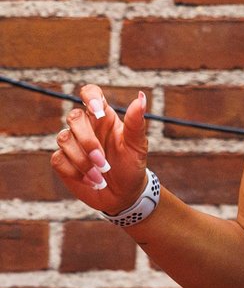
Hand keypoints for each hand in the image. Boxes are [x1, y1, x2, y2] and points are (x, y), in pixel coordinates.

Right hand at [51, 85, 149, 216]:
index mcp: (104, 118)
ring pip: (64, 139)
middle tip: (104, 162)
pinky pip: (58, 159)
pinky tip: (91, 180)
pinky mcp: (63, 161)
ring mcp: (72, 143)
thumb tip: (141, 98)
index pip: (90, 93)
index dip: (89, 96)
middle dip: (88, 141)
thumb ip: (136, 123)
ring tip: (101, 176)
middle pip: (74, 117)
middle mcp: (86, 127)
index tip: (97, 112)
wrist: (124, 195)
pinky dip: (75, 172)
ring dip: (83, 161)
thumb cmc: (132, 166)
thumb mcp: (137, 146)